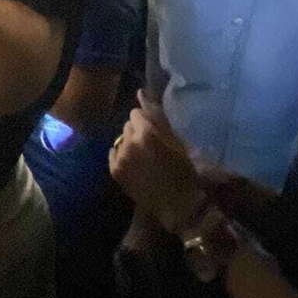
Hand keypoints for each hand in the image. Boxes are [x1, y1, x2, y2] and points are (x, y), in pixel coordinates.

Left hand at [109, 90, 204, 232]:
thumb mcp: (176, 141)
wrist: (178, 205)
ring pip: (121, 139)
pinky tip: (134, 163)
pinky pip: (113, 153)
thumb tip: (140, 92)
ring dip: (130, 143)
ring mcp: (120, 158)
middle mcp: (129, 143)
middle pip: (127, 125)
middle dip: (137, 131)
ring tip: (143, 155)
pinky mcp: (115, 171)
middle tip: (151, 144)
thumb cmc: (184, 171)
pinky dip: (121, 155)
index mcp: (147, 133)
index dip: (146, 121)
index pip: (136, 113)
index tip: (155, 130)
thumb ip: (157, 116)